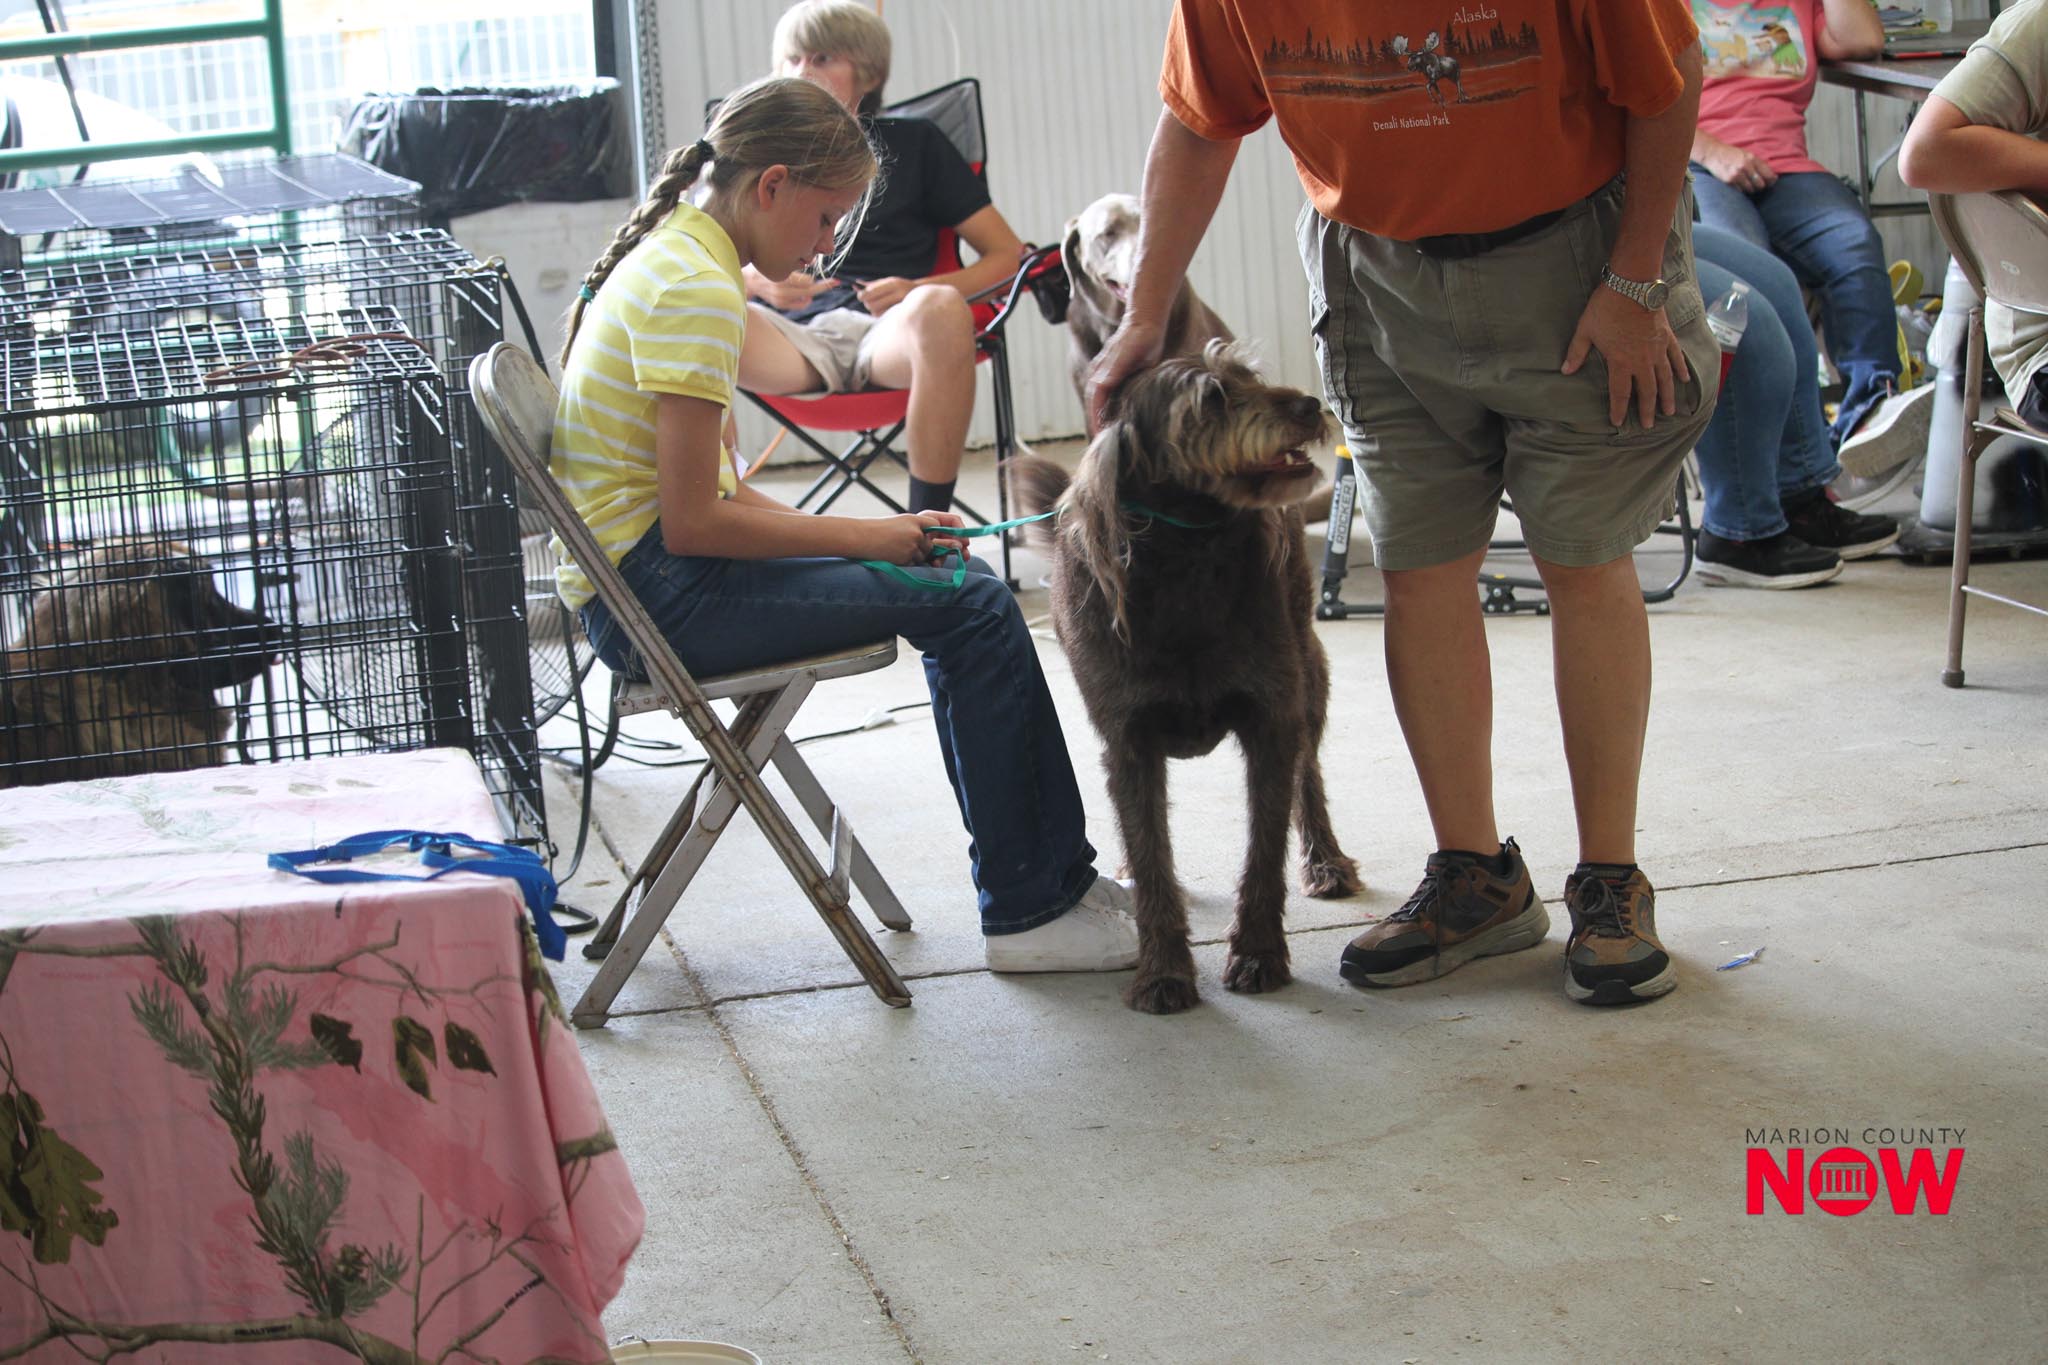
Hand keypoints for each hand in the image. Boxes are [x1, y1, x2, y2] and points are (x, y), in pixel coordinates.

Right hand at [747, 265, 838, 310]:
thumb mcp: (779, 260)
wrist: (749, 279)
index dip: (819, 279)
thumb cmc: (765, 265)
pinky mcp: (781, 305)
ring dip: (811, 290)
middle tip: (835, 282)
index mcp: (781, 277)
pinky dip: (805, 299)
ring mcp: (781, 300)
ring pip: (806, 297)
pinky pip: (801, 304)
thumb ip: (795, 265)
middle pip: (810, 291)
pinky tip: (804, 293)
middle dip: (823, 286)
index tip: (834, 280)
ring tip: (811, 284)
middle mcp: (781, 291)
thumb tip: (812, 268)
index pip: (808, 282)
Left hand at [854, 276, 917, 314]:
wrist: (922, 295)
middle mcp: (898, 293)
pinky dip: (879, 315)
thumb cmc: (901, 287)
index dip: (862, 295)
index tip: (861, 296)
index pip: (871, 291)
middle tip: (869, 302)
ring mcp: (901, 304)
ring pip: (876, 312)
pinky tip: (884, 311)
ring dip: (873, 310)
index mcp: (893, 283)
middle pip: (871, 304)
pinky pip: (882, 317)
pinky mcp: (901, 314)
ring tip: (879, 306)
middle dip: (867, 304)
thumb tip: (856, 284)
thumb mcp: (888, 281)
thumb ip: (873, 284)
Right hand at [858, 512, 967, 564]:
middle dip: (932, 549)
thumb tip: (935, 543)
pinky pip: (914, 564)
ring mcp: (912, 545)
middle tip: (945, 552)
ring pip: (924, 556)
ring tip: (897, 551)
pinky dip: (908, 563)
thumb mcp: (899, 524)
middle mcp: (916, 531)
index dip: (946, 531)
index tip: (956, 540)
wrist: (859, 537)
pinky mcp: (907, 557)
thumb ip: (917, 530)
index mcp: (914, 519)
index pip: (936, 524)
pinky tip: (894, 557)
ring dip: (915, 557)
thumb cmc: (877, 531)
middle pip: (932, 545)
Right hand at [1084, 317, 1166, 433]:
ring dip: (1102, 418)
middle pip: (1094, 405)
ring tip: (1108, 437)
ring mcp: (1106, 376)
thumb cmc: (1140, 336)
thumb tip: (1100, 385)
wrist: (1145, 322)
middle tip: (1103, 445)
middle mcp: (1100, 376)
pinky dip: (1109, 410)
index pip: (1095, 402)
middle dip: (1097, 423)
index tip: (1101, 438)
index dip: (1096, 420)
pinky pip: (1108, 398)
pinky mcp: (1115, 377)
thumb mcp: (1129, 352)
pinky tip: (1117, 420)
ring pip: (1100, 402)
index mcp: (1102, 373)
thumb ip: (1114, 368)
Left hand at [1562, 285, 1690, 429]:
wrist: (1633, 284)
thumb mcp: (1585, 330)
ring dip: (1667, 397)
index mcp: (1620, 362)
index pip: (1620, 393)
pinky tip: (1684, 381)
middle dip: (1647, 410)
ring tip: (1670, 412)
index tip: (1618, 422)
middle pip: (1647, 392)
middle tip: (1648, 426)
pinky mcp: (1667, 337)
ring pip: (1665, 379)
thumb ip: (1576, 352)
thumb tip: (1565, 371)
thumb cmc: (1606, 307)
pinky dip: (1680, 370)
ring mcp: (1657, 349)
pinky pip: (1676, 358)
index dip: (1619, 409)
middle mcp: (1642, 361)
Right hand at [1697, 136, 1776, 193]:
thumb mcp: (1747, 155)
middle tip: (1757, 184)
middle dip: (1760, 186)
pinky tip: (1738, 184)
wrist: (1713, 153)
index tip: (1771, 182)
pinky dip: (1741, 190)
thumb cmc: (1731, 154)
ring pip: (1750, 189)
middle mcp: (1745, 167)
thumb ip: (1758, 164)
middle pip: (1760, 184)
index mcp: (1752, 159)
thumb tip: (1772, 177)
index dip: (1771, 180)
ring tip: (1747, 184)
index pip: (1768, 174)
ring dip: (1750, 189)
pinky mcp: (1729, 181)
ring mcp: (1737, 174)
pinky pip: (1740, 191)